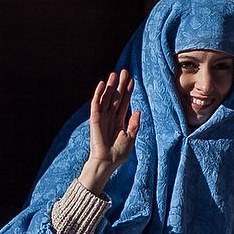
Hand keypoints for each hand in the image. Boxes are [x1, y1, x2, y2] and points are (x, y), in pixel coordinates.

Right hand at [79, 70, 139, 194]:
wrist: (107, 162)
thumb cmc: (118, 154)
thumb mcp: (131, 138)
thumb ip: (134, 124)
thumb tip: (138, 111)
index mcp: (119, 121)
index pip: (124, 102)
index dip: (128, 91)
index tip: (132, 80)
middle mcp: (110, 117)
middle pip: (116, 97)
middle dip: (120, 84)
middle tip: (125, 71)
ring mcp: (102, 117)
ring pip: (106, 97)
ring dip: (110, 86)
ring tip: (114, 73)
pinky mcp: (95, 119)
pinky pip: (96, 104)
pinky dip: (99, 93)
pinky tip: (103, 84)